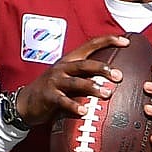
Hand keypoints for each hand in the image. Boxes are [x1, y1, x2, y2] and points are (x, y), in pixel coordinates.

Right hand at [12, 36, 128, 126]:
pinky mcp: (48, 97)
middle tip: (119, 76)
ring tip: (107, 94)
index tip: (126, 41)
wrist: (26, 103)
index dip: (108, 40)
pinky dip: (74, 106)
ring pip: (76, 82)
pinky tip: (84, 111)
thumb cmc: (53, 90)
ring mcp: (55, 82)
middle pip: (85, 64)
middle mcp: (63, 68)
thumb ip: (86, 76)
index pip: (90, 45)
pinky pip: (63, 101)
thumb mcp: (68, 78)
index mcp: (70, 60)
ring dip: (92, 87)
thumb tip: (112, 78)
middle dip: (103, 68)